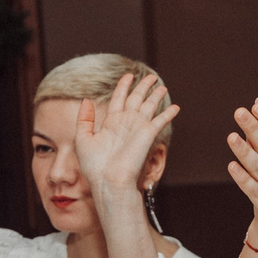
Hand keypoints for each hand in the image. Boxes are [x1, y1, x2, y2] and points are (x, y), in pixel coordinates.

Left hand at [74, 73, 180, 195]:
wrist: (108, 181)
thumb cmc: (94, 166)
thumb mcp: (82, 139)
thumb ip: (84, 119)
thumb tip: (85, 100)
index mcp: (111, 123)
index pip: (119, 98)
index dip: (124, 86)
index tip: (128, 75)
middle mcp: (126, 123)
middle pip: (136, 99)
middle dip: (143, 87)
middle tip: (151, 77)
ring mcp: (137, 128)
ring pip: (149, 106)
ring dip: (156, 96)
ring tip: (162, 87)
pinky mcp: (148, 135)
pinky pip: (160, 120)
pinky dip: (168, 113)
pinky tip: (176, 107)